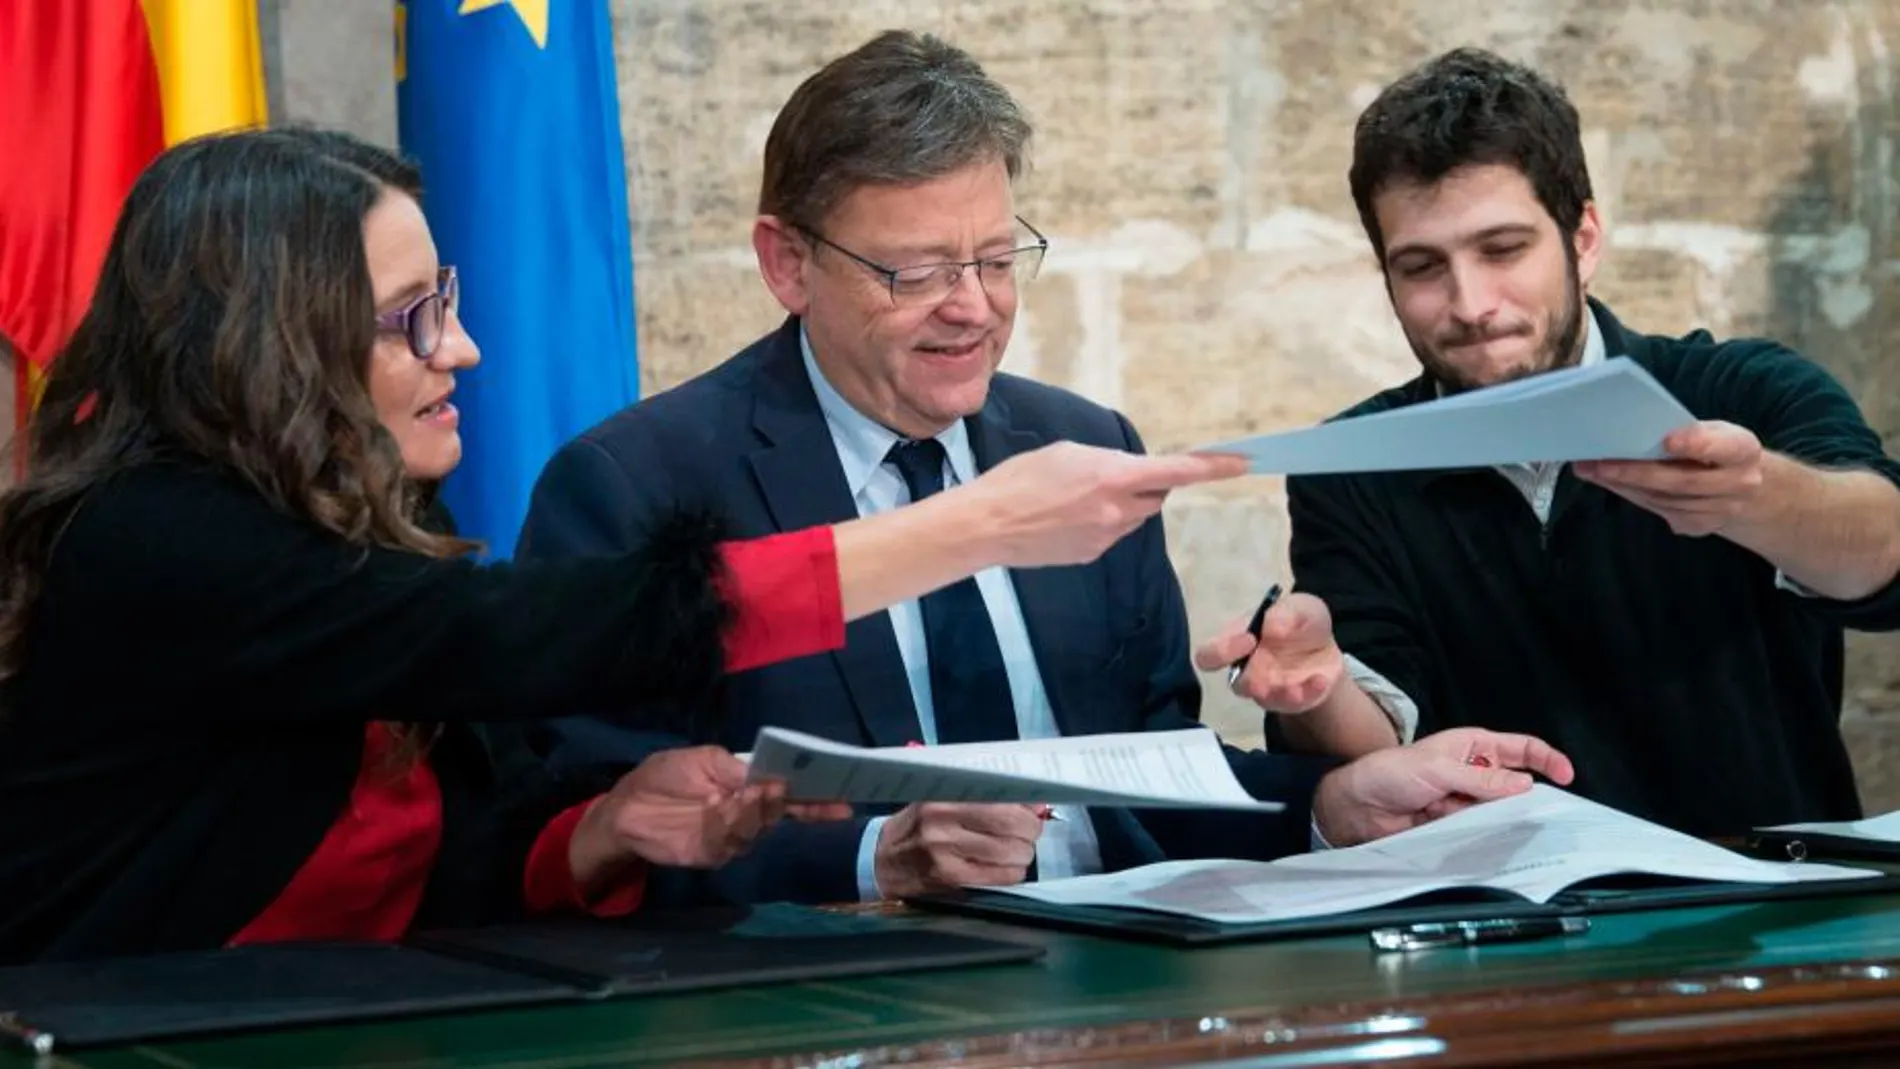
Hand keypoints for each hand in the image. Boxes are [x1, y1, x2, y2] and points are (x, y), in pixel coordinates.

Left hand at [568, 746, 850, 896]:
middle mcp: (746, 816)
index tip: (842, 800)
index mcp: (749, 790)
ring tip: (750, 793)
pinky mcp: (709, 853)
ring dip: (755, 812)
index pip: (790, 797)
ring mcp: (730, 838)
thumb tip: (768, 778)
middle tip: (783, 787)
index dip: (816, 800)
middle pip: (779, 815)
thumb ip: (736, 769)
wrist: (626, 805)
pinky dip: (730, 823)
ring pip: (755, 829)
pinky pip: (728, 842)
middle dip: (787, 804)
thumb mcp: (705, 759)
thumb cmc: (665, 777)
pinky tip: (724, 807)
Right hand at [873, 802, 1044, 897]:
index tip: (1034, 809)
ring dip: (1024, 854)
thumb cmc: (918, 824)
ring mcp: (946, 852)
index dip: (1026, 806)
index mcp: (943, 796)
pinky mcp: (950, 879)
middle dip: (1030, 831)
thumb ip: (985, 799)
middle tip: (1029, 833)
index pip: (999, 796)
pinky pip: (1001, 876)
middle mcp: (943, 821)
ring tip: (1017, 851)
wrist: (881, 860)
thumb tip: (1034, 804)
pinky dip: (1013, 872)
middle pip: (1010, 825)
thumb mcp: (942, 800)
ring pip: (1010, 852)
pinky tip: (1005, 868)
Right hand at [959, 442, 1246, 567]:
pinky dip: (1100, 522)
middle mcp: (1117, 509)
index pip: (1177, 471)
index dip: (1214, 467)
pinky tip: (1065, 517)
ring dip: (1121, 503)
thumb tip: (1129, 473)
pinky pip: (1112, 533)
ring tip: (1075, 497)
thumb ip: (1108, 462)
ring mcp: (1106, 536)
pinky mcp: (1092, 554)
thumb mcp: (1067, 453)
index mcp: (1113, 476)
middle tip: (1112, 474)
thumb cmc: (1020, 480)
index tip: (1244, 463)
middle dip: (1147, 483)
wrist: (987, 525)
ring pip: (1134, 516)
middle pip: (1156, 494)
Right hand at [1192, 592, 1344, 712]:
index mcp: (1237, 642)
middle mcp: (1247, 670)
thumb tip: (1272, 625)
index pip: (1209, 655)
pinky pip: (1297, 704)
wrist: (1324, 648)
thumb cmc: (1298, 623)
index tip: (1249, 638)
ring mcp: (1269, 689)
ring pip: (1266, 700)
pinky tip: (1321, 680)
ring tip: (1294, 690)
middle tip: (1263, 678)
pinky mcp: (1293, 701)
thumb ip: (1286, 611)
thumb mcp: (1300, 607)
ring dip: (1279, 695)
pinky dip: (1309, 693)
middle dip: (1249, 682)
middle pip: (1235, 684)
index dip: (1220, 651)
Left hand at [1311, 728, 1575, 847]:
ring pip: (1501, 810)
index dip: (1546, 758)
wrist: (1355, 805)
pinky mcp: (1455, 823)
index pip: (1520, 748)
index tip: (1567, 775)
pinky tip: (1497, 843)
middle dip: (1531, 796)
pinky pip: (1482, 830)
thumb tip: (1524, 785)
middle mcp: (1473, 771)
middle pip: (1516, 783)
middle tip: (1548, 813)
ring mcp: (1465, 799)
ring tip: (1520, 830)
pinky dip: (1489, 835)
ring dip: (1508, 819)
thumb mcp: (1437, 769)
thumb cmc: (1387, 772)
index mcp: (1472, 746)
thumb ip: (1480, 779)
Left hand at [1574, 421, 1764, 535]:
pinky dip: (1632, 496)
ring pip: (1664, 500)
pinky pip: (1660, 512)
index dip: (1695, 444)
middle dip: (1635, 473)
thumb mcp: (1714, 433)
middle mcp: (1739, 484)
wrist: (1748, 490)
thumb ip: (1688, 433)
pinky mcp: (1701, 527)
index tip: (1667, 440)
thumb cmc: (1718, 451)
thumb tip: (1633, 429)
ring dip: (1624, 486)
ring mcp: (1721, 511)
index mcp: (1743, 450)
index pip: (1722, 447)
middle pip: (1681, 481)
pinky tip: (1611, 484)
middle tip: (1598, 464)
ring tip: (1592, 471)